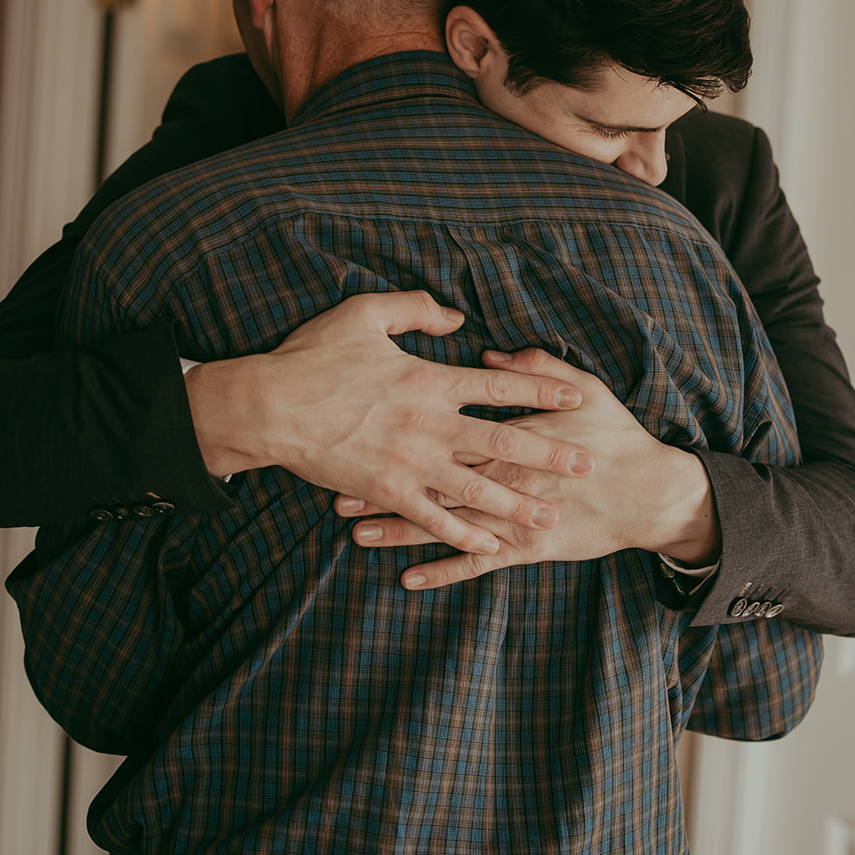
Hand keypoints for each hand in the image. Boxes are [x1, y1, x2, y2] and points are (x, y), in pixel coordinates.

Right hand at [183, 292, 596, 553]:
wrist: (268, 406)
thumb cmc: (313, 355)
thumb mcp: (365, 313)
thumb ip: (417, 309)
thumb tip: (459, 318)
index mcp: (429, 379)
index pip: (500, 383)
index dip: (541, 388)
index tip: (576, 396)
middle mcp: (429, 423)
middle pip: (502, 440)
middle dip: (548, 453)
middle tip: (586, 465)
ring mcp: (409, 461)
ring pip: (476, 486)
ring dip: (517, 502)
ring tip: (551, 515)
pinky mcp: (386, 490)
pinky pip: (433, 518)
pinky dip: (463, 533)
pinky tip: (490, 545)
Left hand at [345, 348, 719, 589]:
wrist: (650, 492)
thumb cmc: (616, 434)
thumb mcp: (582, 386)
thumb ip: (534, 368)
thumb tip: (492, 357)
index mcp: (511, 437)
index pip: (448, 434)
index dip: (403, 434)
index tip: (362, 433)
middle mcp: (503, 480)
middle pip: (432, 482)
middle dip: (385, 487)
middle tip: (338, 492)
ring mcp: (512, 518)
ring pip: (446, 526)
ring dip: (400, 532)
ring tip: (356, 534)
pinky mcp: (526, 550)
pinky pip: (478, 564)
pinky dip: (443, 573)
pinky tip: (407, 580)